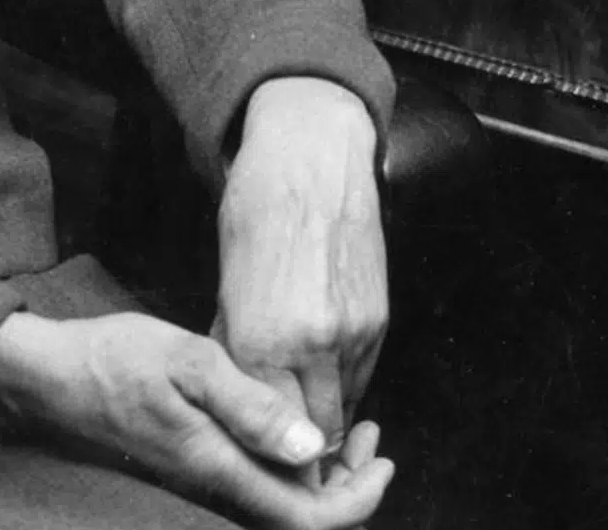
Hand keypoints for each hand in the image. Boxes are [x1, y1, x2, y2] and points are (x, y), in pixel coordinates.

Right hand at [0, 310, 392, 527]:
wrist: (49, 378)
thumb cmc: (114, 360)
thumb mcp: (187, 362)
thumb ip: (248, 405)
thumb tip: (310, 447)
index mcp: (219, 468)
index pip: (308, 519)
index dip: (357, 500)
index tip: (381, 456)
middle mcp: (214, 488)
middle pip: (300, 519)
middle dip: (349, 486)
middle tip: (371, 436)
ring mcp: (200, 481)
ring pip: (279, 502)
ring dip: (321, 474)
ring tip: (344, 428)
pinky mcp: (190, 466)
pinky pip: (254, 484)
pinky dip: (287, 461)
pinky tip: (289, 423)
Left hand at [215, 77, 387, 453]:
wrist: (311, 158)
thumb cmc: (254, 210)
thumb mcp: (227, 281)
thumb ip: (235, 347)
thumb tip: (239, 392)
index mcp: (261, 339)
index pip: (270, 432)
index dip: (269, 450)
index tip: (263, 450)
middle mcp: (312, 346)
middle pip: (316, 436)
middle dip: (302, 445)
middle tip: (285, 435)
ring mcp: (353, 334)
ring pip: (342, 407)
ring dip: (323, 410)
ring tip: (300, 389)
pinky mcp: (379, 320)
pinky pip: (362, 374)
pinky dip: (343, 379)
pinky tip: (322, 356)